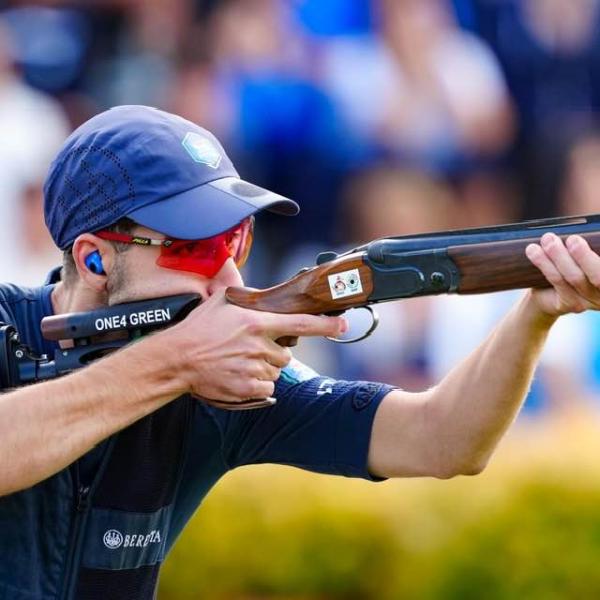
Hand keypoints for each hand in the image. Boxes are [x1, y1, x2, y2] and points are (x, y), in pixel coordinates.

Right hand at [162, 289, 346, 406]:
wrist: (178, 359)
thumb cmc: (198, 329)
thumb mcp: (220, 301)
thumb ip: (242, 290)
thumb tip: (244, 275)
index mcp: (257, 322)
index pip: (301, 323)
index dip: (326, 325)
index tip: (343, 325)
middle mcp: (260, 345)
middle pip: (287, 352)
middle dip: (275, 350)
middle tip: (250, 347)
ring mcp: (255, 367)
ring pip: (277, 369)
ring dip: (265, 366)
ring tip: (240, 359)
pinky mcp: (249, 387)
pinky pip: (268, 386)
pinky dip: (258, 382)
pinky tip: (239, 373)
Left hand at [525, 233, 599, 316]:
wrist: (552, 290)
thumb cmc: (576, 261)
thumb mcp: (587, 251)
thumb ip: (590, 244)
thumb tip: (591, 223)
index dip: (592, 258)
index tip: (577, 242)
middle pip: (598, 276)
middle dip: (584, 256)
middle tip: (572, 239)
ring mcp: (592, 301)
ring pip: (574, 277)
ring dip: (559, 256)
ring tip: (548, 239)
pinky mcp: (572, 304)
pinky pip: (557, 281)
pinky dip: (544, 263)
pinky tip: (533, 250)